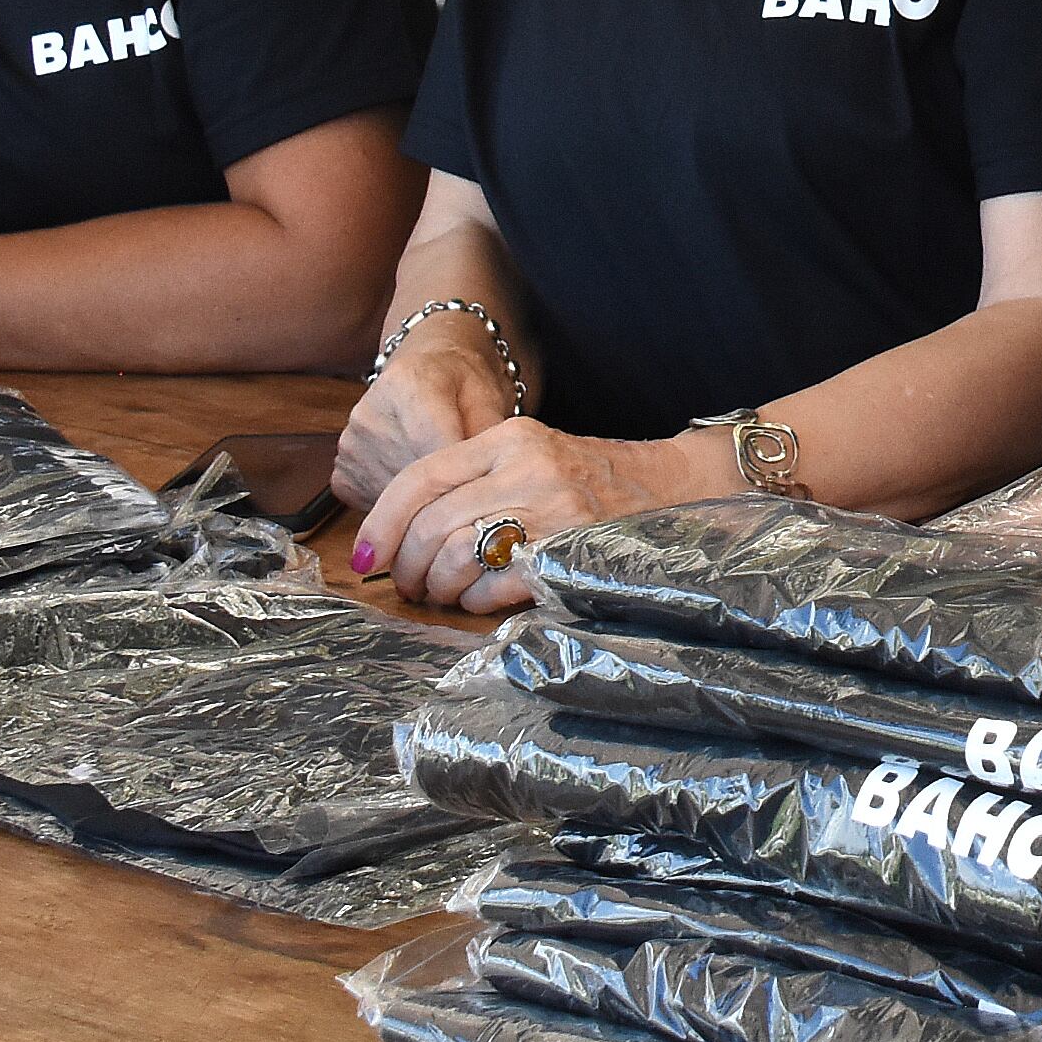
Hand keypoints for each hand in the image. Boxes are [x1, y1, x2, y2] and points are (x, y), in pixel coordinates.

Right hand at [335, 318, 517, 508]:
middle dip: (449, 496)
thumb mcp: (486, 395)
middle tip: (473, 497)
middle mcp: (369, 414)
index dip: (467, 480)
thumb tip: (491, 480)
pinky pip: (377, 510)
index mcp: (408, 384)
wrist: (423, 370)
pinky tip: (420, 488)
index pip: (437, 452)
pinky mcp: (342, 475)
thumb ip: (490, 434)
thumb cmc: (459, 382)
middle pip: (414, 482)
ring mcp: (350, 447)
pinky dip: (402, 510)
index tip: (486, 497)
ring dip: (426, 507)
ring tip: (448, 488)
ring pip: (396, 503)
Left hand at [355, 422, 714, 615]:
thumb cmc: (594, 482)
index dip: (382, 524)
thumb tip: (401, 537)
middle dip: (409, 567)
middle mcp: (526, 467)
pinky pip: (495, 584)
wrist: (677, 488)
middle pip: (431, 524)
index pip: (419, 478)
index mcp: (507, 439)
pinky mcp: (571, 548)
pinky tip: (484, 601)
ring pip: (456, 556)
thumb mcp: (533, 459)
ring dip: (440, 589)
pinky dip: (477, 601)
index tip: (364, 558)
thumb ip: (474, 482)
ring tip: (447, 596)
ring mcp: (552, 508)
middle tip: (412, 588)